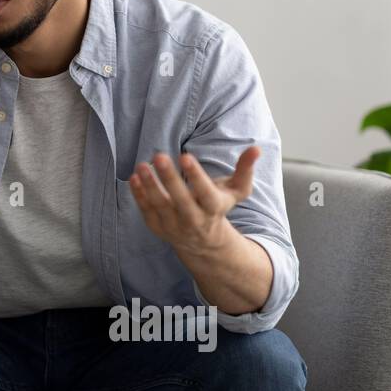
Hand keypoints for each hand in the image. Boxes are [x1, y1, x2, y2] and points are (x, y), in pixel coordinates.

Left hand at [128, 146, 259, 256]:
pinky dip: (139, 195)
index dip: (197, 176)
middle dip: (170, 179)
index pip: (206, 194)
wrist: (203, 242)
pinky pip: (146, 211)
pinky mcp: (158, 228)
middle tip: (159, 156)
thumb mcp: (236, 191)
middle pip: (181, 201)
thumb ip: (245, 170)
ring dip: (150, 185)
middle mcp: (194, 220)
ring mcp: (174, 226)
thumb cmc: (218, 206)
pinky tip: (134, 177)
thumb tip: (256, 148)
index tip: (186, 156)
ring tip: (142, 165)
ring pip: (160, 206)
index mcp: (214, 209)